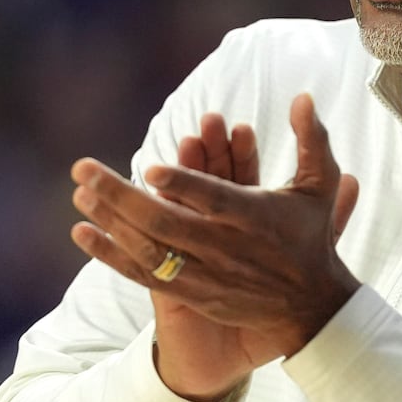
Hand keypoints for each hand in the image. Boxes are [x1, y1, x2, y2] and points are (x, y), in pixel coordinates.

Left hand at [70, 97, 359, 398]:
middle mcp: (226, 247)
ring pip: (150, 249)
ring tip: (80, 196)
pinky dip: (112, 255)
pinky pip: (144, 275)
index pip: (215, 199)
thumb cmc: (311, 236)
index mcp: (254, 216)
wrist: (310, 306)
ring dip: (110, 222)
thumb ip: (311, 139)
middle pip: (167, 223)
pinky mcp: (193, 293)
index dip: (184, 184)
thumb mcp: (321, 185)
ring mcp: (207, 273)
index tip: (151, 167)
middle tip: (84, 170)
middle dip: (121, 196)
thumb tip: (302, 96)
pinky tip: (83, 234)